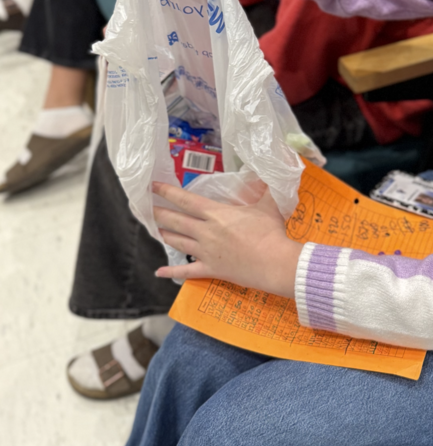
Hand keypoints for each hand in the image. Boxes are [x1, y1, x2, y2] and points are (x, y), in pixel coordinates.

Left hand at [153, 180, 302, 295]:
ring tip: (155, 230)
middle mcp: (206, 232)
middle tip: (146, 208)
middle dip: (159, 213)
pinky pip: (187, 272)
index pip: (186, 200)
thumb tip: (270, 172)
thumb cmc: (270, 232)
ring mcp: (205, 252)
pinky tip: (158, 272)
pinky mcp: (210, 270)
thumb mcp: (269, 204)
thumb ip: (266, 188)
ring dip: (165, 235)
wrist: (273, 263)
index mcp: (216, 214)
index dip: (168, 192)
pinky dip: (171, 272)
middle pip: (176, 221)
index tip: (153, 186)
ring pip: (178, 243)